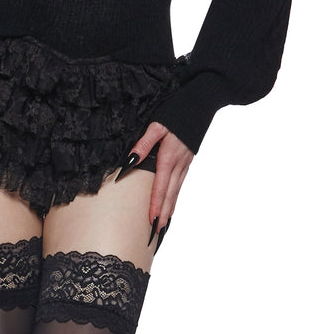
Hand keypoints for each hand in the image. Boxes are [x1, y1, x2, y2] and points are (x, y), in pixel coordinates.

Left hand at [128, 121, 193, 245]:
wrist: (204, 102)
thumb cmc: (178, 110)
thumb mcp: (157, 124)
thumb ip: (144, 143)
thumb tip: (130, 161)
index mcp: (169, 156)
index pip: (160, 187)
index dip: (156, 205)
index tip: (152, 221)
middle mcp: (179, 163)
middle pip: (170, 194)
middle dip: (164, 214)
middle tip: (158, 231)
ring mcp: (186, 162)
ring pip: (177, 190)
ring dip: (171, 207)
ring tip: (165, 223)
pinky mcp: (188, 159)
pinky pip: (181, 182)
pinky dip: (176, 195)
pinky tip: (173, 202)